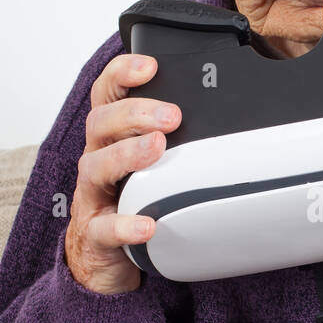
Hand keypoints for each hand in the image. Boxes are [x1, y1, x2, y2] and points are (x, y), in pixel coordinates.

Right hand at [64, 53, 180, 293]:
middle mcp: (96, 160)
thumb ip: (176, 141)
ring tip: (157, 148)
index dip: (121, 74)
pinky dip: (125, 225)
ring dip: (128, 154)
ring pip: (97, 166)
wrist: (103, 257)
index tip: (150, 66)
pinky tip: (147, 224)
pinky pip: (105, 227)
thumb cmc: (130, 201)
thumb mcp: (151, 164)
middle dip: (135, 113)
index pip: (107, 95)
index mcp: (110, 139)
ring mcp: (93, 197)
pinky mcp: (96, 234)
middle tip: (171, 115)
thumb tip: (229, 118)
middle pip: (101, 123)